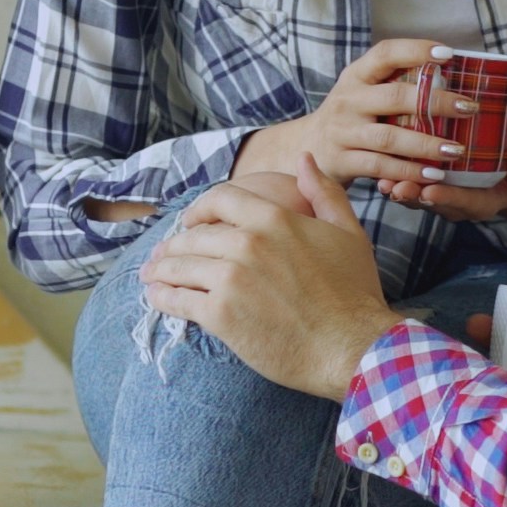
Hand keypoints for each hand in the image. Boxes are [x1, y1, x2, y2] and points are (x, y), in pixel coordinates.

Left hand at [141, 157, 408, 398]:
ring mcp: (230, 279)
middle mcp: (247, 243)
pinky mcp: (220, 315)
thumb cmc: (354, 293)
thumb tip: (304, 160)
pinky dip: (162, 297)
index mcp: (274, 219)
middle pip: (192, 236)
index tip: (190, 221)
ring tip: (151, 275)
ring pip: (179, 266)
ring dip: (160, 270)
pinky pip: (178, 301)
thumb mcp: (347, 232)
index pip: (219, 200)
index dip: (198, 209)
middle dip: (173, 244)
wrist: (353, 347)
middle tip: (162, 255)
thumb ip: (323, 192)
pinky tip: (157, 298)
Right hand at [236, 39, 479, 192]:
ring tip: (456, 150)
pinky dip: (409, 171)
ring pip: (390, 137)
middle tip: (469, 107)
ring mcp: (343, 131)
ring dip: (426, 144)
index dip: (416, 50)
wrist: (304, 146)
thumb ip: (393, 83)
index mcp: (356, 75)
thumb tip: (449, 75)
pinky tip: (433, 174)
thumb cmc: (350, 116)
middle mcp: (348, 99)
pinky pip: (380, 166)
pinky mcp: (342, 160)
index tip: (449, 54)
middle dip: (436, 102)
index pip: (385, 53)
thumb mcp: (362, 91)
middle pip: (395, 97)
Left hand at [389, 136, 506, 223]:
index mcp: (481, 204)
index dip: (447, 198)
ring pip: (416, 196)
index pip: (464, 204)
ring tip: (383, 182)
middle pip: (433, 204)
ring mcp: (439, 197)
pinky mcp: (426, 184)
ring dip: (399, 189)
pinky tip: (378, 167)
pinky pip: (408, 183)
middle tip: (399, 190)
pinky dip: (394, 175)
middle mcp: (456, 206)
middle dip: (415, 197)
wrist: (506, 178)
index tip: (432, 192)